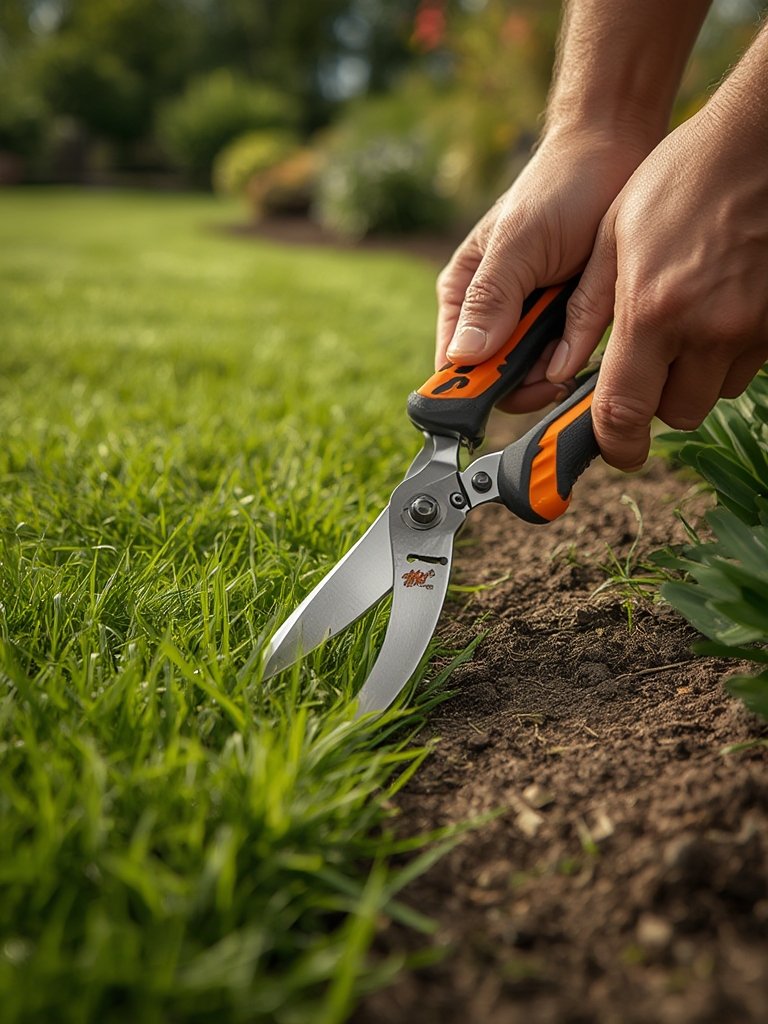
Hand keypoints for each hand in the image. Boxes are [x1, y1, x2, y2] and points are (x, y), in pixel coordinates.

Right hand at [435, 128, 651, 411]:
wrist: (619, 152)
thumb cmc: (560, 188)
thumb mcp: (520, 243)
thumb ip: (490, 298)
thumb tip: (464, 357)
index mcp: (463, 295)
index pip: (454, 365)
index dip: (473, 388)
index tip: (506, 389)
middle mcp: (492, 314)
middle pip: (496, 378)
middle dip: (525, 379)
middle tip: (555, 365)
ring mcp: (532, 320)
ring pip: (535, 374)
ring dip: (556, 367)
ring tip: (579, 335)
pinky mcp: (569, 321)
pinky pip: (569, 359)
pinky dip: (581, 355)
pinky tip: (595, 334)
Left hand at [548, 105, 767, 468]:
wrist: (759, 141)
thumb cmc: (680, 179)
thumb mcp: (614, 238)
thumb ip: (585, 312)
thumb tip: (556, 370)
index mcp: (654, 312)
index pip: (625, 412)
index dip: (615, 443)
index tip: (613, 449)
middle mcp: (709, 330)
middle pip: (675, 412)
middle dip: (654, 399)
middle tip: (646, 358)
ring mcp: (755, 328)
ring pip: (714, 392)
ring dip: (693, 375)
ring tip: (685, 318)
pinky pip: (748, 365)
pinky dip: (728, 353)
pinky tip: (720, 307)